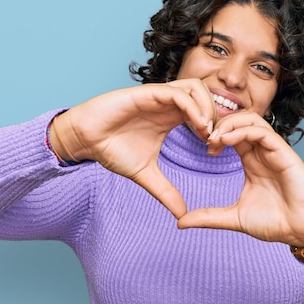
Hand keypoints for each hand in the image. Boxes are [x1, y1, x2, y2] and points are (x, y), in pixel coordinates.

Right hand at [50, 79, 215, 218]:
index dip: (215, 129)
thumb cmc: (112, 149)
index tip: (214, 151)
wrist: (85, 140)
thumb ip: (166, 191)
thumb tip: (182, 214)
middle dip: (217, 116)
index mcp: (171, 117)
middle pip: (206, 95)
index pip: (204, 112)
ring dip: (207, 108)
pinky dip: (193, 107)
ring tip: (207, 133)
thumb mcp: (146, 174)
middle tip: (215, 141)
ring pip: (196, 88)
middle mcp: (168, 104)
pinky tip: (196, 126)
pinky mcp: (147, 93)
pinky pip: (177, 93)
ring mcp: (158, 96)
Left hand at [177, 112, 303, 246]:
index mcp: (252, 161)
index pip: (232, 135)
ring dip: (230, 124)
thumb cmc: (276, 223)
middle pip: (240, 121)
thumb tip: (180, 222)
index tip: (205, 148)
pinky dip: (243, 131)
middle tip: (206, 139)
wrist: (302, 232)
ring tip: (214, 138)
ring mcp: (274, 151)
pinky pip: (263, 132)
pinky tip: (227, 141)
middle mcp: (263, 152)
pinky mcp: (285, 154)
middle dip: (220, 125)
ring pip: (251, 120)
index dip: (216, 135)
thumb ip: (209, 217)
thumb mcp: (234, 218)